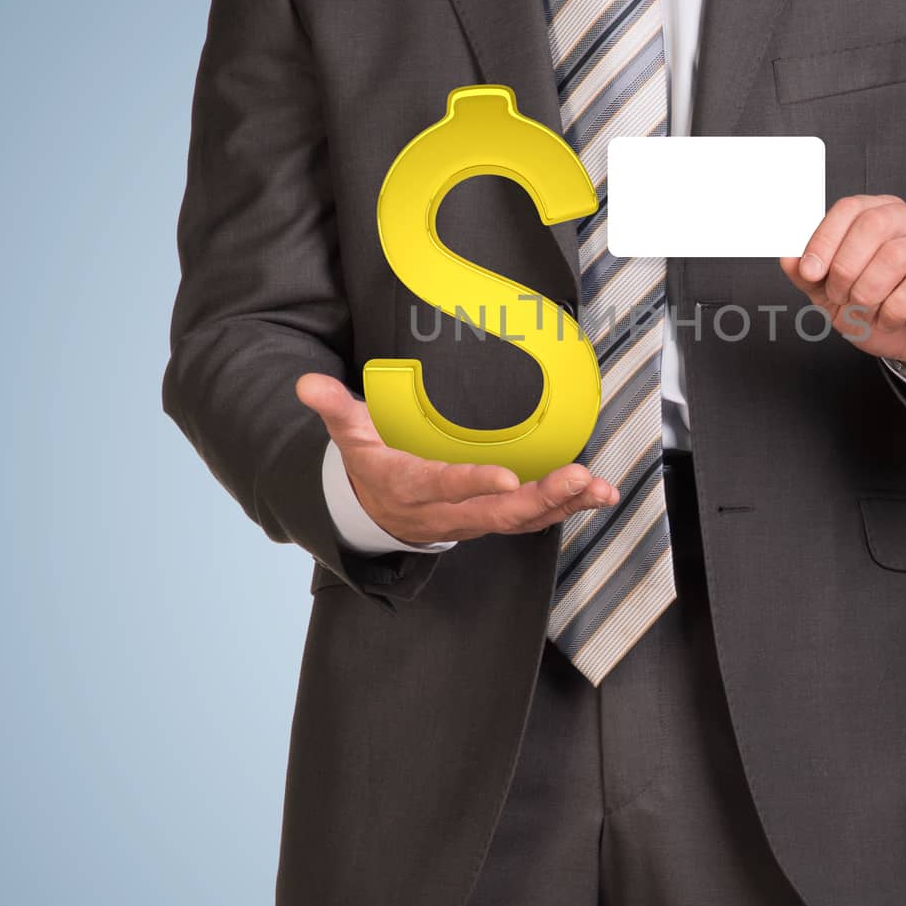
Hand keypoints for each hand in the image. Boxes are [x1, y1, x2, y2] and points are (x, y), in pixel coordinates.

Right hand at [295, 373, 618, 544]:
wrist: (374, 512)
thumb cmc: (370, 462)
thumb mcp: (348, 436)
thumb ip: (334, 408)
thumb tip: (306, 384)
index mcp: (409, 486)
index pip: (442, 487)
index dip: (472, 484)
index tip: (506, 478)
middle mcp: (445, 512)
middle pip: (495, 513)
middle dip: (539, 498)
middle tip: (577, 477)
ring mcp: (472, 520)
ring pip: (521, 521)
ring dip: (563, 505)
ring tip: (598, 489)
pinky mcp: (493, 519)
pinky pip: (533, 520)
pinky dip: (568, 509)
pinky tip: (598, 495)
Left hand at [780, 195, 905, 370]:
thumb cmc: (887, 311)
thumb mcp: (838, 297)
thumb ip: (812, 276)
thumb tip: (787, 257)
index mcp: (885, 214)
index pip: (850, 208)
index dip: (824, 239)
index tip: (809, 272)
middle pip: (873, 224)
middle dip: (845, 266)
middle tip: (839, 297)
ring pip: (895, 255)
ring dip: (868, 292)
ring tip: (866, 311)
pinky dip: (893, 310)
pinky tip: (890, 319)